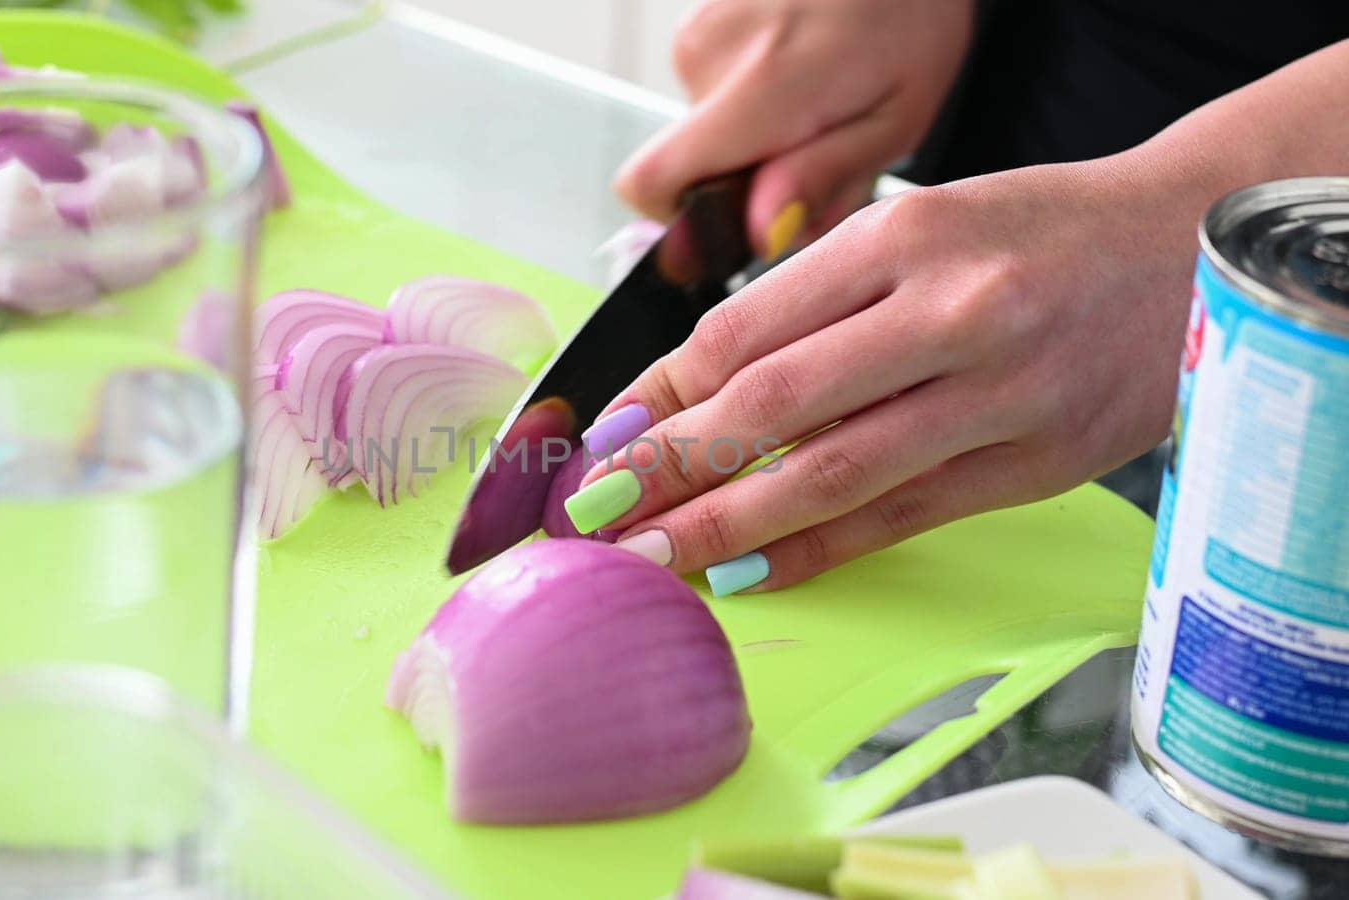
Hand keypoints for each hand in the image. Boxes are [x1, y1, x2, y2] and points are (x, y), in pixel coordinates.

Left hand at [564, 157, 1203, 593]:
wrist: (1187, 249)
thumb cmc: (1035, 236)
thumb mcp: (918, 227)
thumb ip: (813, 301)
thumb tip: (693, 385)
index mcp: (901, 236)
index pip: (745, 327)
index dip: (663, 392)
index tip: (611, 435)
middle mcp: (947, 311)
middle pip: (772, 403)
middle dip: (670, 467)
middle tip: (598, 511)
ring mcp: (997, 392)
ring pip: (831, 473)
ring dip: (726, 525)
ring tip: (653, 558)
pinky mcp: (1035, 461)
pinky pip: (901, 518)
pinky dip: (817, 551)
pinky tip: (751, 573)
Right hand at [617, 0, 972, 256]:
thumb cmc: (911, 22)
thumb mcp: (895, 121)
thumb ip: (822, 180)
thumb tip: (759, 232)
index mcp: (760, 88)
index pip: (652, 182)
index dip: (680, 223)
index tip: (736, 221)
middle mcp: (712, 57)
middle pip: (690, 166)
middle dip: (749, 182)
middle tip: (820, 151)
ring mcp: (701, 32)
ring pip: (706, 131)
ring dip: (758, 140)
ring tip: (822, 104)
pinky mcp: (703, 20)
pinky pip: (715, 92)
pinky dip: (756, 101)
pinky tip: (806, 75)